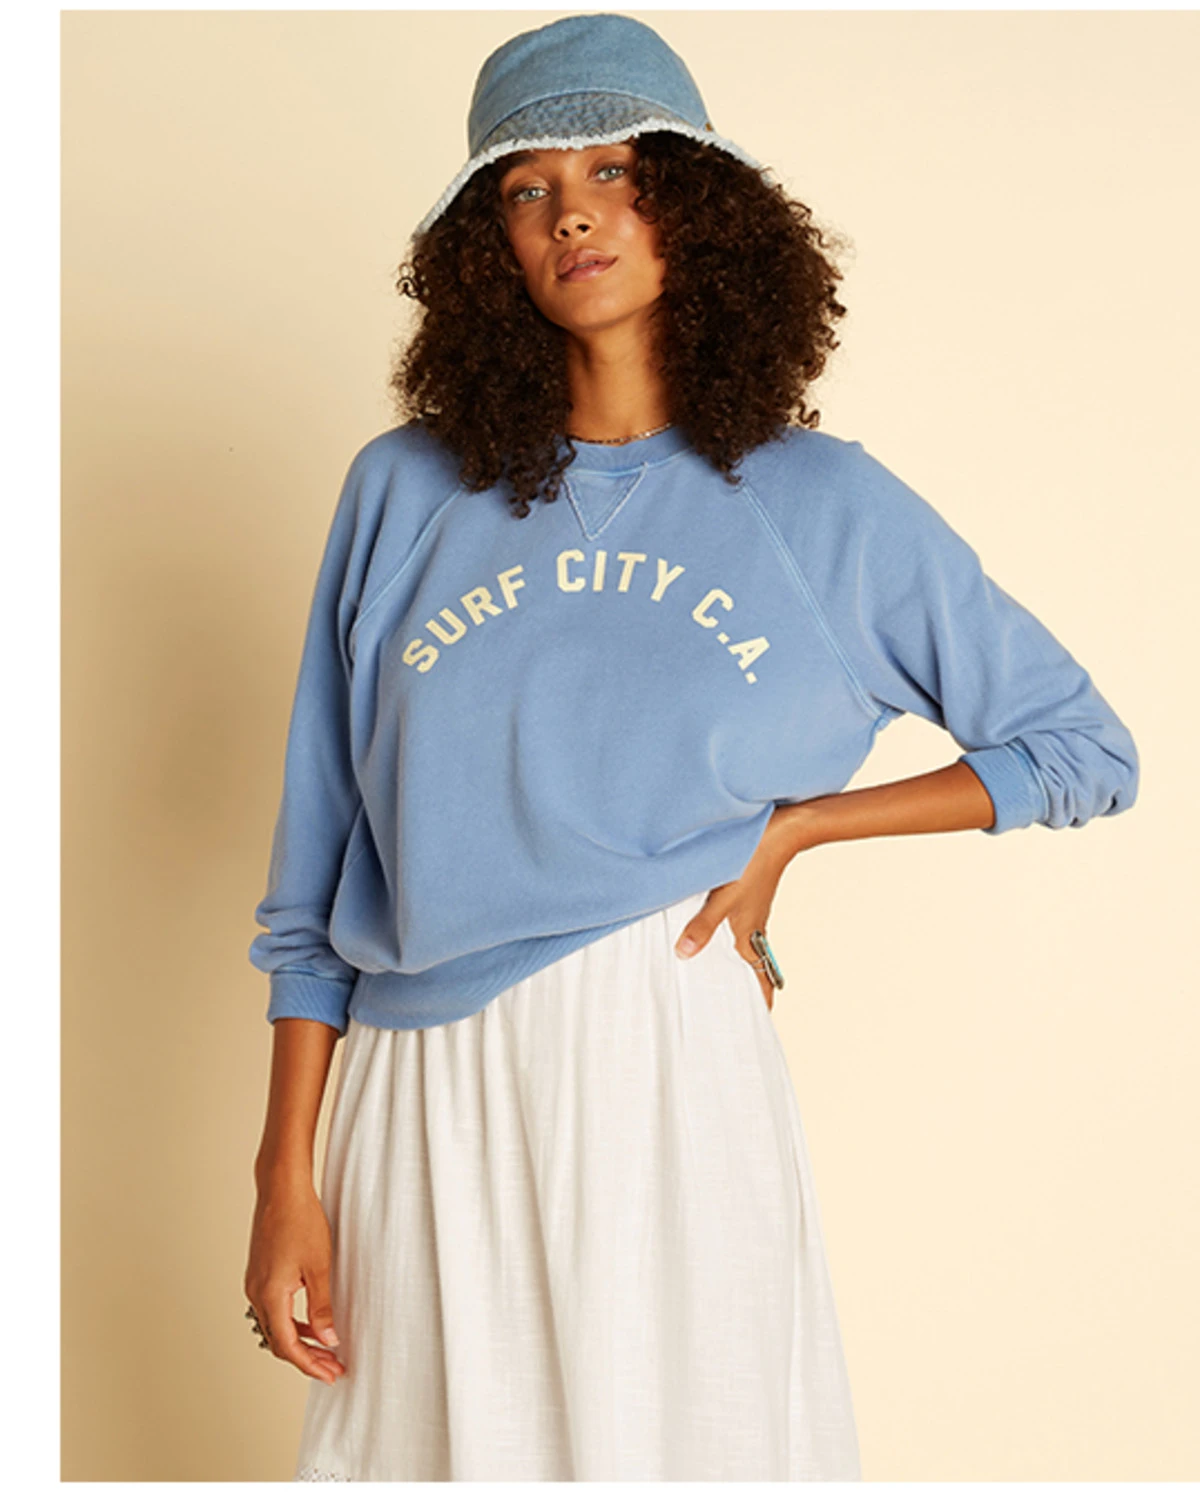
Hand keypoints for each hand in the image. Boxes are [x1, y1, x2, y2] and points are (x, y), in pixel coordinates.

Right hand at [244, 1179, 345, 1384]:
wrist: (281, 1189)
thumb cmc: (300, 1220)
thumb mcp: (319, 1267)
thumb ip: (322, 1306)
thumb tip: (328, 1339)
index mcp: (270, 1295)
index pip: (288, 1345)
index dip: (309, 1364)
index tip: (330, 1374)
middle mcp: (256, 1293)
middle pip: (278, 1341)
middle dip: (306, 1358)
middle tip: (332, 1368)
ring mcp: (255, 1283)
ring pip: (274, 1326)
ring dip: (299, 1341)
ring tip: (325, 1350)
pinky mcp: (259, 1273)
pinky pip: (273, 1309)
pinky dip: (291, 1322)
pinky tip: (310, 1322)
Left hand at [673, 808, 797, 1010]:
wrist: (778, 831)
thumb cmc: (752, 864)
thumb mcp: (721, 898)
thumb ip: (702, 926)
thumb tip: (683, 955)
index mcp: (750, 936)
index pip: (760, 978)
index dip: (762, 1000)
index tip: (761, 1020)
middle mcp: (753, 928)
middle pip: (751, 966)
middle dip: (745, 986)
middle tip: (732, 1006)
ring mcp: (752, 912)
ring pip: (743, 946)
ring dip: (735, 962)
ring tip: (716, 976)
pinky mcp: (748, 897)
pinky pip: (737, 926)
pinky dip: (727, 938)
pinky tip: (711, 932)